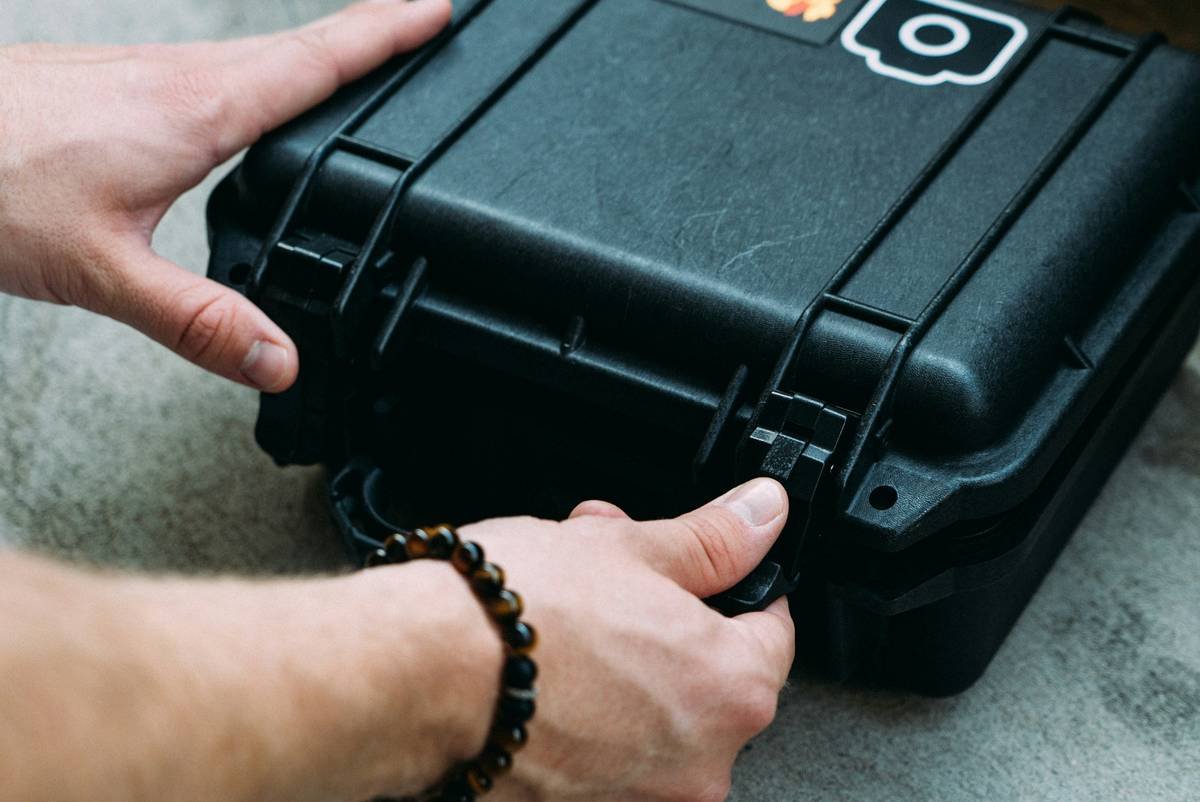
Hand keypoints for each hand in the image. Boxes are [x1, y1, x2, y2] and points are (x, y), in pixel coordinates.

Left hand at [0, 0, 450, 391]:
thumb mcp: (102, 272)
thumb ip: (199, 320)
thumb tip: (282, 359)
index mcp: (196, 111)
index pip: (319, 64)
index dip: (387, 36)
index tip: (440, 15)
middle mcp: (177, 77)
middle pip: (299, 46)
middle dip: (370, 34)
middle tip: (423, 27)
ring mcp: (143, 72)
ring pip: (254, 55)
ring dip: (317, 52)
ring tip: (361, 60)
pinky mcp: (115, 83)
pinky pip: (215, 69)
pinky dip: (262, 74)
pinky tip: (252, 103)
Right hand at [455, 478, 794, 801]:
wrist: (416, 674)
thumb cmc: (517, 615)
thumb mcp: (630, 548)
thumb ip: (714, 540)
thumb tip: (762, 515)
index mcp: (731, 691)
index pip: (772, 633)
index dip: (738, 588)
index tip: (707, 573)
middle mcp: (699, 764)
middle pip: (707, 677)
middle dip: (664, 618)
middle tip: (615, 578)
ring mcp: (638, 801)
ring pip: (652, 716)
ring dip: (624, 666)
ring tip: (568, 616)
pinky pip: (605, 757)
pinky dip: (588, 716)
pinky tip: (548, 673)